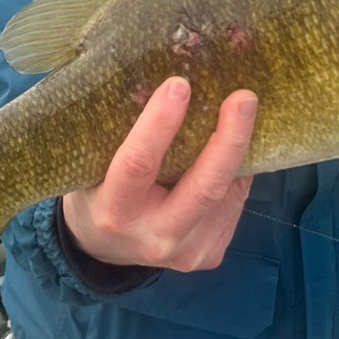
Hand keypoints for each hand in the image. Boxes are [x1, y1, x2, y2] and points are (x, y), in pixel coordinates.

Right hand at [61, 77, 256, 271]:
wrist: (103, 251)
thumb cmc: (98, 191)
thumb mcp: (95, 166)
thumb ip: (124, 135)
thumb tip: (172, 82)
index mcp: (115, 212)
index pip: (138, 164)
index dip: (160, 124)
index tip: (179, 84)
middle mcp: (153, 239)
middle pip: (204, 188)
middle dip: (229, 139)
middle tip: (244, 98)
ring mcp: (186, 253)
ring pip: (227, 195)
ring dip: (238, 151)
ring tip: (241, 112)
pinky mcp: (209, 256)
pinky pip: (233, 206)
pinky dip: (237, 174)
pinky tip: (231, 152)